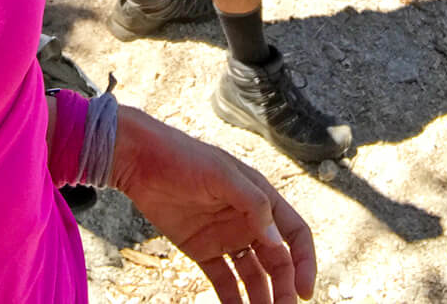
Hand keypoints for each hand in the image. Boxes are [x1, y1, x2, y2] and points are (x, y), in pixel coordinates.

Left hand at [111, 106, 316, 303]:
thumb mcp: (221, 173)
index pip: (295, 234)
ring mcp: (227, 237)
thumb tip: (279, 241)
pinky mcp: (204, 251)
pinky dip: (234, 302)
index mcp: (261, 198)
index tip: (304, 291)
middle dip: (283, 289)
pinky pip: (225, 282)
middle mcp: (249, 221)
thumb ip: (252, 203)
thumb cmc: (184, 157)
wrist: (142, 162)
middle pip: (277, 262)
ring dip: (262, 299)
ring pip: (254, 277)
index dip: (304, 262)